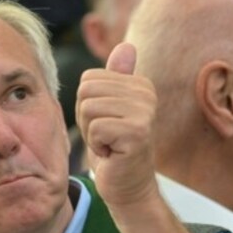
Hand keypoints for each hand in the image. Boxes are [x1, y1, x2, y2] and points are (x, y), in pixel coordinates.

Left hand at [75, 42, 157, 209]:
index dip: (86, 106)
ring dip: (91, 133)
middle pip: (86, 91)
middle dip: (86, 119)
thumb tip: (126, 45)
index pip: (88, 79)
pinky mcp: (138, 132)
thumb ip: (115, 79)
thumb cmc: (113, 148)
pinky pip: (95, 128)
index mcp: (140, 84)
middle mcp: (146, 93)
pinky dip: (96, 146)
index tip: (105, 124)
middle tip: (105, 137)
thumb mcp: (108, 109)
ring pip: (88, 108)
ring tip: (109, 144)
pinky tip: (113, 154)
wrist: (127, 187)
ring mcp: (144, 112)